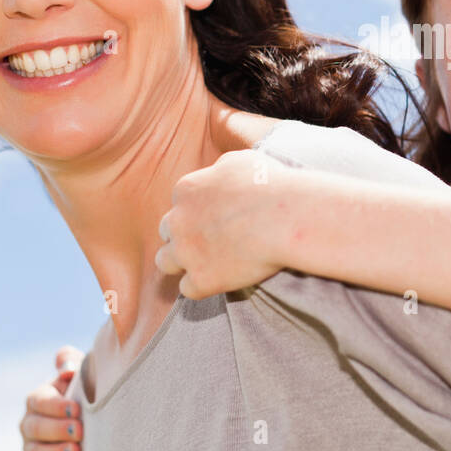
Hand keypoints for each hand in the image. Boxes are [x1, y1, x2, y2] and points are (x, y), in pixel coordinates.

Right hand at [20, 345, 84, 450]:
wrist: (88, 419)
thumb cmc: (83, 390)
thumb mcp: (78, 371)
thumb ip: (70, 362)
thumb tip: (66, 367)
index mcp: (37, 399)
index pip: (38, 401)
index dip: (55, 405)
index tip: (76, 409)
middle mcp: (29, 424)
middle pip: (35, 428)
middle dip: (57, 430)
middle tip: (79, 431)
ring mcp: (33, 447)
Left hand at [155, 147, 293, 299]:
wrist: (285, 218)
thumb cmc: (270, 185)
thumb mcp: (241, 161)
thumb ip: (220, 170)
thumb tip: (219, 178)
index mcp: (187, 190)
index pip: (181, 203)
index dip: (198, 211)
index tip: (218, 217)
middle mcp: (178, 220)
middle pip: (167, 231)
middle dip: (185, 235)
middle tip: (212, 240)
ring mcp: (186, 252)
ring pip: (165, 262)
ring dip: (182, 263)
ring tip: (208, 264)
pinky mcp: (201, 280)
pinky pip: (187, 289)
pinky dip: (202, 286)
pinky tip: (221, 280)